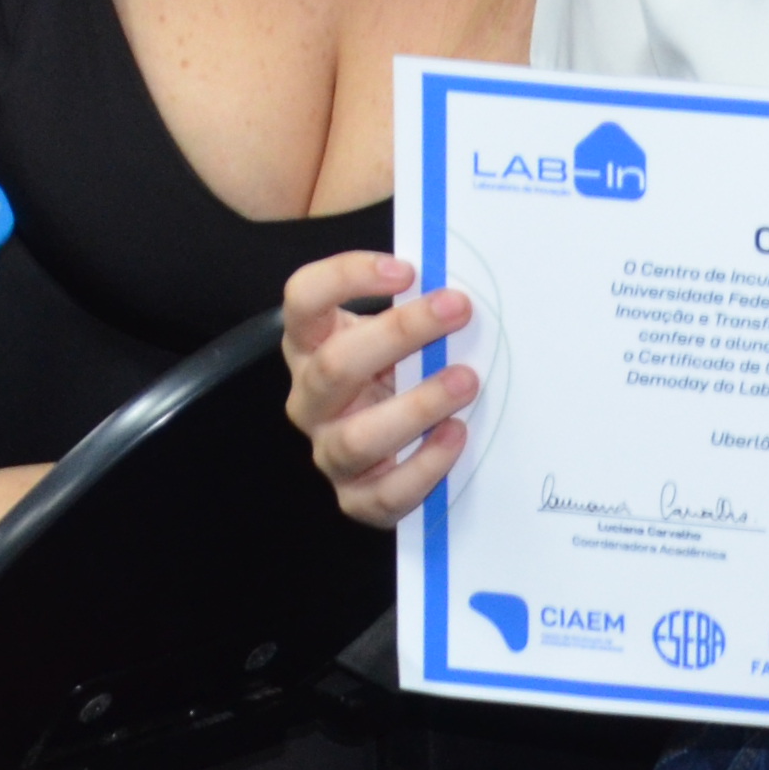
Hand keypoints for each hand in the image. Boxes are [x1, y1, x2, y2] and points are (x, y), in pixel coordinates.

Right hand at [282, 250, 475, 525]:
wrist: (389, 449)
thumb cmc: (395, 374)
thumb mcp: (393, 336)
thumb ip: (413, 308)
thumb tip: (458, 285)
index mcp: (309, 345)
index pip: (303, 298)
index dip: (347, 277)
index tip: (407, 270)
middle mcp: (309, 399)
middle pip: (334, 366)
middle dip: (400, 334)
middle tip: (457, 310)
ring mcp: (328, 452)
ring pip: (358, 437)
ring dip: (417, 406)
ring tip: (466, 381)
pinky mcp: (356, 498)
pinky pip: (385, 493)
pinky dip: (425, 465)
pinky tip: (456, 435)